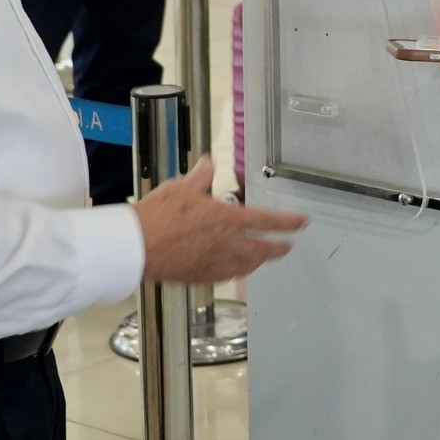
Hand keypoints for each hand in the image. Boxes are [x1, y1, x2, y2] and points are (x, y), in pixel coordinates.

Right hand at [133, 157, 305, 283]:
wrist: (137, 247)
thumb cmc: (159, 214)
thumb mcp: (181, 187)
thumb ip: (200, 176)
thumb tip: (209, 163)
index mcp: (227, 219)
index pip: (267, 221)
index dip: (288, 222)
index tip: (303, 223)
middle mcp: (227, 244)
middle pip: (263, 250)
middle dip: (279, 248)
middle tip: (288, 246)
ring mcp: (215, 263)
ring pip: (247, 265)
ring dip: (259, 261)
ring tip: (264, 257)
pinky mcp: (201, 277)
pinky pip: (227, 276)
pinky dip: (237, 271)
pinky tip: (235, 270)